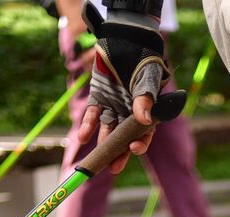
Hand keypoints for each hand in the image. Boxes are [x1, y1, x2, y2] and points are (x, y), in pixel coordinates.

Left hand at [78, 2, 167, 172]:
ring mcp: (114, 105)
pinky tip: (82, 137)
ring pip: (108, 129)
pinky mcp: (98, 97)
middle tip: (113, 167)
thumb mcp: (147, 76)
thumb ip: (145, 97)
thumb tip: (144, 120)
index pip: (144, 133)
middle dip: (119, 152)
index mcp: (146, 110)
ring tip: (97, 157)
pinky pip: (92, 114)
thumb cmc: (143, 56)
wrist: (125, 36)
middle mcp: (130, 111)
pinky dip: (87, 125)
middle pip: (125, 137)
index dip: (140, 143)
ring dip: (103, 143)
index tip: (134, 150)